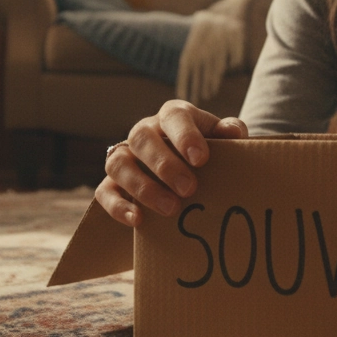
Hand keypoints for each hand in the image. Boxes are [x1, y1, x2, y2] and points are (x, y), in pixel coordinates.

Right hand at [95, 100, 247, 226]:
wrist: (189, 171)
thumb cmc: (207, 152)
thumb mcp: (222, 140)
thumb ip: (230, 132)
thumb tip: (233, 132)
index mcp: (173, 116)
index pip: (173, 116)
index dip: (185, 135)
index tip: (201, 158)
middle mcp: (144, 131)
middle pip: (141, 137)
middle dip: (164, 165)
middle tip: (190, 189)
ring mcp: (125, 156)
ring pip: (118, 163)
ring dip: (142, 187)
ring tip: (171, 209)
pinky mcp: (112, 183)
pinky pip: (103, 191)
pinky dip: (117, 206)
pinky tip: (137, 220)